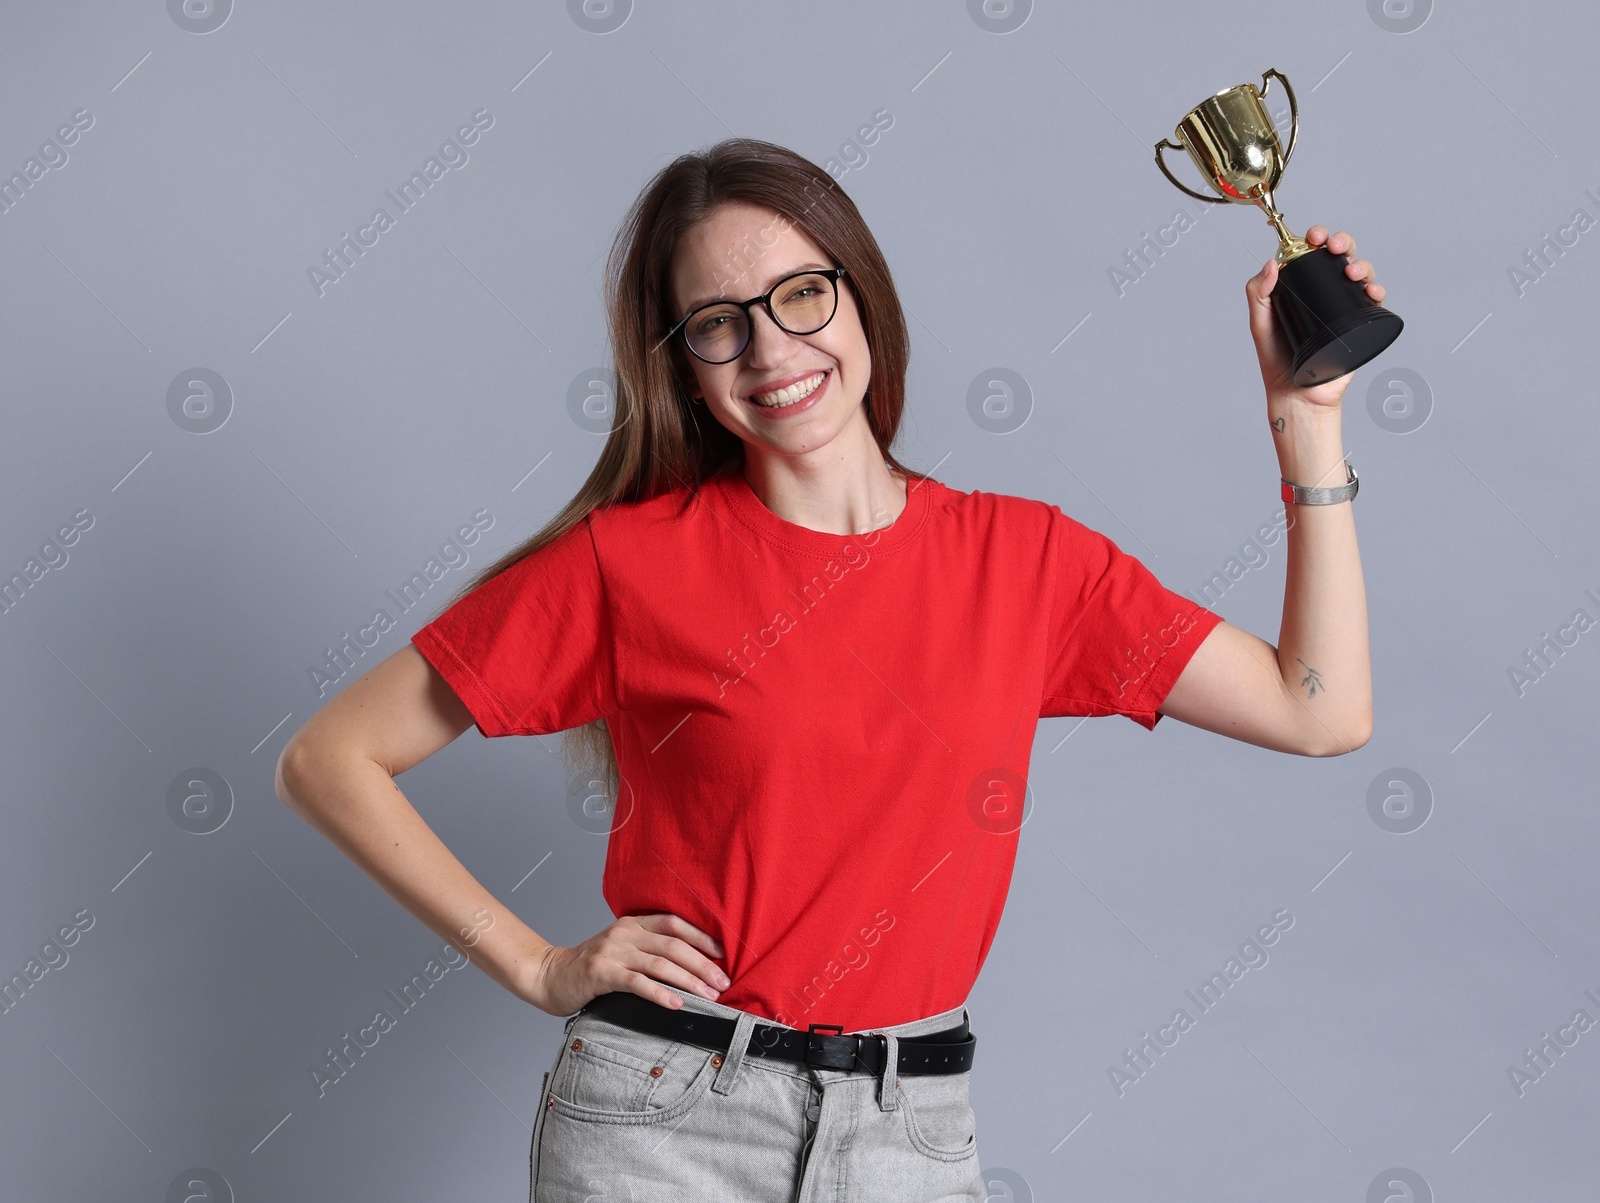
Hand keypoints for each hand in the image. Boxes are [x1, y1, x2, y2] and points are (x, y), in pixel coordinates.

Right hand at [522, 912, 729, 1016]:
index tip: (722, 953)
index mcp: (632, 924)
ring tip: (707, 996)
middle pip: (672, 945)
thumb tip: (690, 966)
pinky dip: (660, 994)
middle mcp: (624, 934)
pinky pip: (637, 983)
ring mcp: (612, 952)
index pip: (673, 923)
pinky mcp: (601, 974)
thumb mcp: (621, 949)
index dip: (700, 937)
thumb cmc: (591, 968)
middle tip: (722, 983)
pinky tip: (677, 1004)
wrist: (551, 976)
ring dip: (688, 981)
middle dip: (702, 964)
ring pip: (659, 964)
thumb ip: (647, 950)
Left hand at [1246, 225, 1385, 409]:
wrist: (1296, 393)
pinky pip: (1374, 302)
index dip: (1315, 239)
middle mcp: (1325, 292)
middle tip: (1333, 246)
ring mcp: (1344, 306)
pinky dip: (1376, 291)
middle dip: (1341, 242)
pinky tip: (1371, 291)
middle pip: (1339, 256)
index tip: (1313, 236)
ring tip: (1351, 272)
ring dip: (1360, 264)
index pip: (1312, 253)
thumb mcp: (1261, 324)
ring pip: (1360, 274)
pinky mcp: (1360, 324)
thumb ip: (1259, 294)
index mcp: (1302, 286)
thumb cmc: (1276, 358)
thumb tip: (1270, 263)